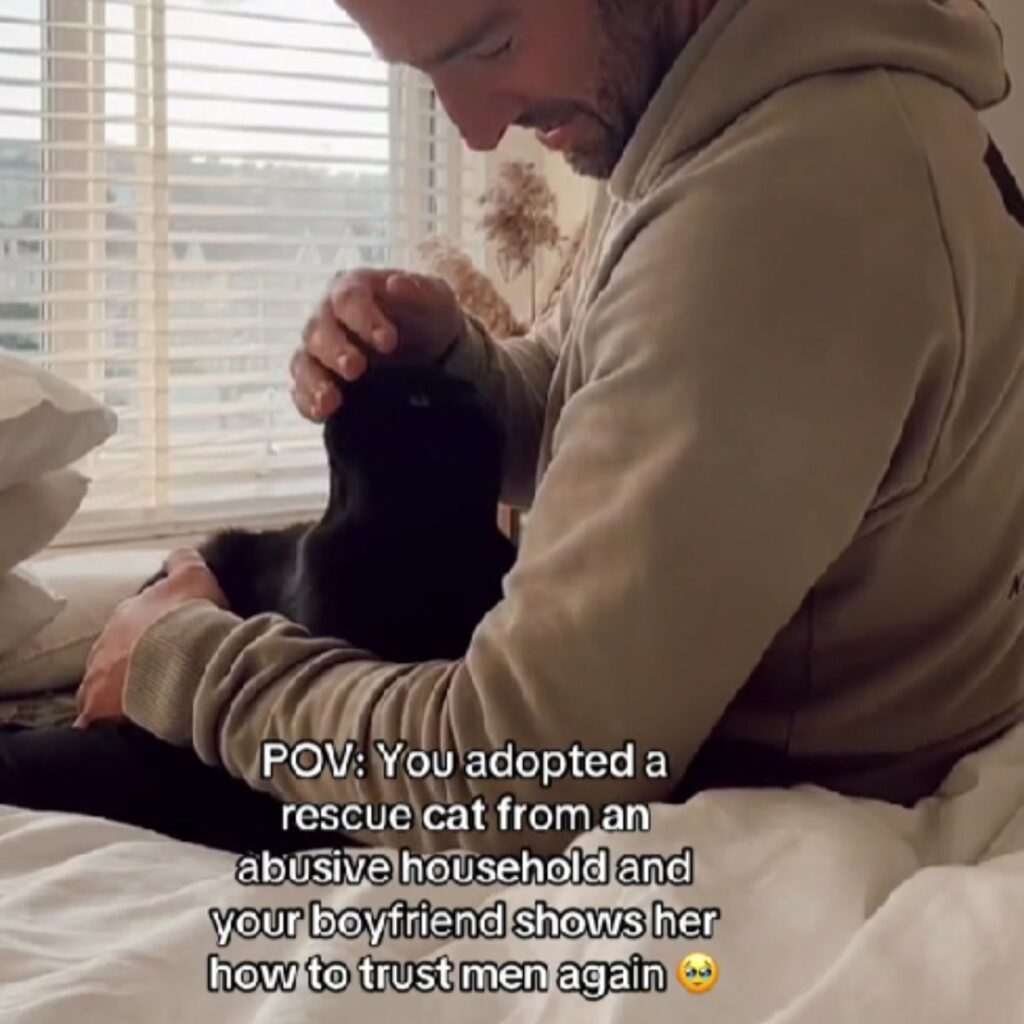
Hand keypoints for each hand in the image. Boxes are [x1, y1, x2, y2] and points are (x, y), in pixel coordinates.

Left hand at [73, 548, 228, 728]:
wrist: (185, 660)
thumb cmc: (191, 618)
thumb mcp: (196, 576)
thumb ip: (184, 561)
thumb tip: (178, 554)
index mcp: (126, 613)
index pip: (131, 621)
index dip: (151, 630)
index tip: (169, 640)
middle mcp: (104, 643)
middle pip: (112, 653)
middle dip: (129, 662)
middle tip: (156, 672)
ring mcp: (98, 678)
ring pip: (100, 684)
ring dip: (115, 691)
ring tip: (139, 701)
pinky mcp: (98, 710)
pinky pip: (93, 720)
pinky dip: (101, 723)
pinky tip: (114, 729)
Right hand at [290, 268, 463, 421]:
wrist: (433, 354)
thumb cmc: (428, 318)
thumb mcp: (436, 300)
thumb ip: (420, 291)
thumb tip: (396, 284)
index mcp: (353, 290)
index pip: (348, 298)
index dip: (364, 318)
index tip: (388, 341)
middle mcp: (328, 318)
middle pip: (318, 330)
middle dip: (335, 350)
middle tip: (356, 368)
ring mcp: (320, 352)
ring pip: (304, 362)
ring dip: (314, 381)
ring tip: (331, 400)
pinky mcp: (320, 382)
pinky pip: (302, 392)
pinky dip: (307, 403)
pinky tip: (321, 413)